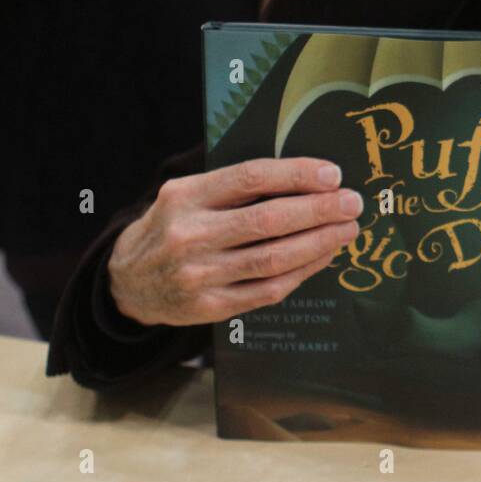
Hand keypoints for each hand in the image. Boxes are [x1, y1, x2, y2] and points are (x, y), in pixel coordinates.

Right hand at [108, 157, 362, 326]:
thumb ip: (232, 185)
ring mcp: (201, 275)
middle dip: (319, 210)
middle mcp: (191, 235)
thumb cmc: (171, 227)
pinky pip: (270, 289)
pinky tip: (325, 255)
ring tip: (347, 229)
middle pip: (268, 220)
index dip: (296, 174)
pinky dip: (304, 271)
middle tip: (353, 203)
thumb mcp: (186, 193)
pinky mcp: (212, 307)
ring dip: (320, 242)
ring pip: (274, 258)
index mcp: (186, 196)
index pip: (250, 178)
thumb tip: (304, 175)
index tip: (332, 174)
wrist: (128, 282)